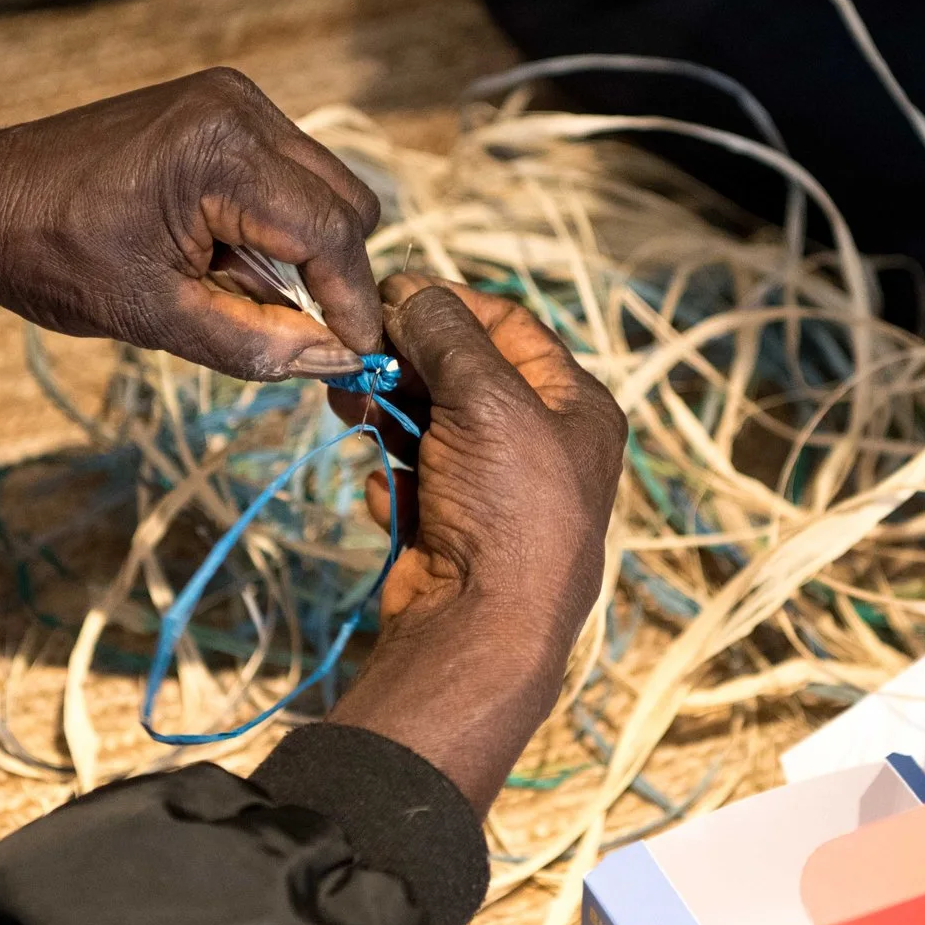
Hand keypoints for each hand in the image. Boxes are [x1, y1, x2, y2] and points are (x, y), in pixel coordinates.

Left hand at [0, 69, 384, 379]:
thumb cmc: (52, 257)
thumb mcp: (157, 318)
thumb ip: (258, 343)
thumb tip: (338, 359)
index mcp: (221, 153)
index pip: (331, 232)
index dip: (353, 301)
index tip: (361, 355)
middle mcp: (241, 109)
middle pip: (346, 203)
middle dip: (333, 274)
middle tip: (298, 330)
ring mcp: (236, 99)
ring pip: (325, 187)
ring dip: (304, 249)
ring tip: (236, 283)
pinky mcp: (225, 107)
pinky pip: (289, 172)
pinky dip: (278, 221)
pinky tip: (226, 250)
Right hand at [327, 275, 625, 813]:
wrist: (482, 631)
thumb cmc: (507, 510)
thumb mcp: (487, 400)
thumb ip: (449, 336)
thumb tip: (412, 293)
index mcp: (575, 406)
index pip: (510, 326)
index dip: (448, 304)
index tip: (389, 295)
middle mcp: (543, 443)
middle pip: (465, 373)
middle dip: (407, 362)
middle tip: (356, 355)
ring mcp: (498, 489)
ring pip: (432, 424)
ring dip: (388, 413)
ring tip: (349, 407)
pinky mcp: (457, 529)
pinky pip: (416, 481)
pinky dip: (396, 479)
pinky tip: (389, 493)